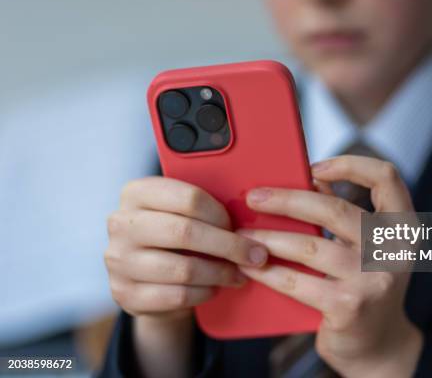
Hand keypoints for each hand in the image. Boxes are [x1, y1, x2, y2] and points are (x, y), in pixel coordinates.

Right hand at [104, 176, 267, 377]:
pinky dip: (204, 293)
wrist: (144, 276)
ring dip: (220, 273)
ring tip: (239, 274)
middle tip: (255, 255)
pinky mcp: (125, 294)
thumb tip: (250, 215)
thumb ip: (203, 207)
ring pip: (184, 268)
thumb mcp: (180, 212)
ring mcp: (119, 261)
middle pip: (185, 232)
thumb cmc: (174, 236)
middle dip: (229, 245)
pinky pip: (177, 296)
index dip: (221, 214)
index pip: (188, 197)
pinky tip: (214, 288)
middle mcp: (120, 224)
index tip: (239, 226)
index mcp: (136, 192)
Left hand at [238, 156, 423, 376]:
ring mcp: (372, 279)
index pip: (386, 177)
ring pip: (309, 246)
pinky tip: (251, 267)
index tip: (314, 167)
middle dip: (286, 200)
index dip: (349, 165)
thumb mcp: (366, 248)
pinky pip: (298, 282)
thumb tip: (305, 182)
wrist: (377, 345)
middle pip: (333, 209)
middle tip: (255, 197)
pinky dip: (269, 273)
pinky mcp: (348, 306)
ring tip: (243, 235)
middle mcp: (392, 249)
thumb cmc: (364, 286)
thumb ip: (343, 216)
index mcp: (401, 226)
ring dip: (268, 238)